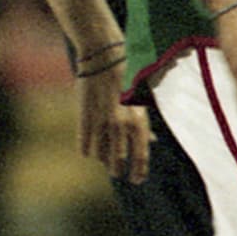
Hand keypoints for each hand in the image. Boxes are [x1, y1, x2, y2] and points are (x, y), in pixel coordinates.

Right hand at [77, 62, 150, 183]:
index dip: (139, 172)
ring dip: (103, 161)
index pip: (140, 157)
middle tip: (117, 173)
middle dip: (118, 170)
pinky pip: (85, 145)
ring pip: (100, 155)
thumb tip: (152, 141)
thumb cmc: (128, 76)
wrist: (103, 57)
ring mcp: (101, 123)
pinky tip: (89, 150)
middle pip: (119, 161)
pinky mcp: (84, 118)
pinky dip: (87, 150)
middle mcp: (121, 125)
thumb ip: (145, 123)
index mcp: (139, 121)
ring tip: (105, 161)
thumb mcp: (142, 100)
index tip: (136, 179)